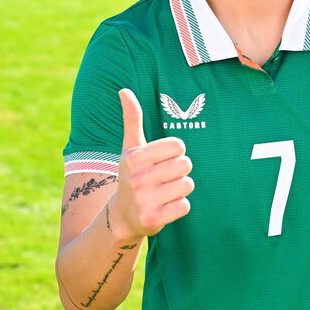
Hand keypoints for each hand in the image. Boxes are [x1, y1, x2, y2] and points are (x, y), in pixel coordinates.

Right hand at [107, 88, 193, 243]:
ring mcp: (144, 200)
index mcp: (134, 157)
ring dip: (181, 189)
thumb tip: (124, 90)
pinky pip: (185, 206)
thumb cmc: (132, 174)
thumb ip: (132, 119)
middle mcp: (137, 178)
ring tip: (164, 192)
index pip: (178, 145)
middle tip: (164, 178)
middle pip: (186, 165)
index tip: (162, 160)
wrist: (122, 216)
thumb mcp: (130, 147)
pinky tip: (165, 206)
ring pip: (188, 185)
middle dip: (180, 171)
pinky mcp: (153, 220)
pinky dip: (179, 206)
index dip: (175, 153)